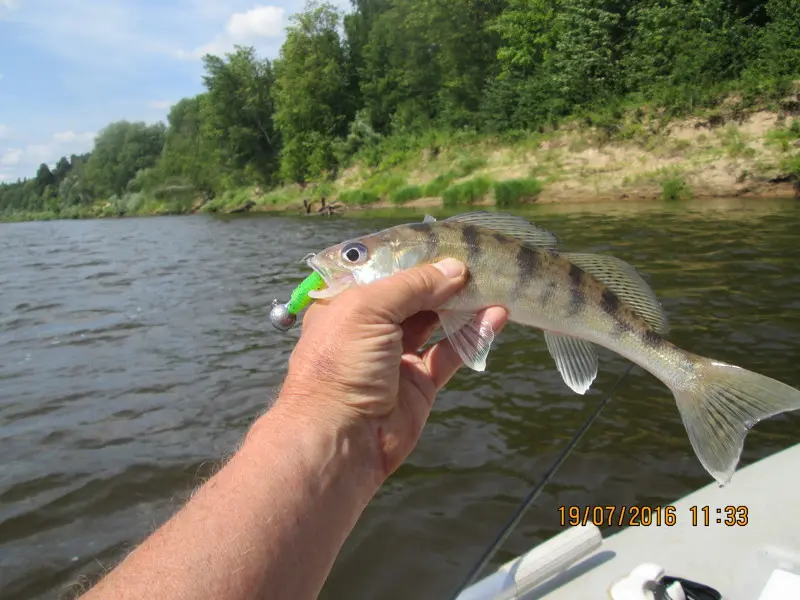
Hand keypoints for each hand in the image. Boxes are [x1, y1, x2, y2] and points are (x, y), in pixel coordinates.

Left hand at [278, 258, 508, 480]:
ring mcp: (396, 356)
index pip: (384, 271)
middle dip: (443, 280)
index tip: (449, 241)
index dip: (414, 256)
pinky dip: (473, 335)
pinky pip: (450, 353)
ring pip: (436, 322)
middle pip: (413, 295)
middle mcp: (370, 327)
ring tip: (493, 282)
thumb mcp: (368, 309)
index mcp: (346, 303)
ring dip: (463, 304)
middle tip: (479, 261)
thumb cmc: (341, 363)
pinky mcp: (420, 383)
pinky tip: (497, 315)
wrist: (339, 439)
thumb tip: (455, 269)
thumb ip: (413, 285)